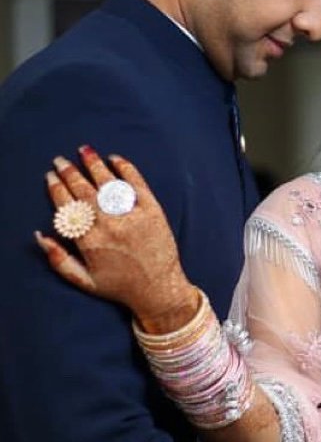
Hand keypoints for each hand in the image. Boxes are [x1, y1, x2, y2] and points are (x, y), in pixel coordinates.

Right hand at [36, 147, 197, 332]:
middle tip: (60, 160)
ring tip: (84, 151)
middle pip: (84, 190)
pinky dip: (126, 169)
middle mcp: (109, 225)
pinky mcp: (153, 211)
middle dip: (70, 172)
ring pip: (108, 183)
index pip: (68, 206)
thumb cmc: (119, 286)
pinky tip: (115, 159)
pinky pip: (137, 184)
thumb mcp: (83, 280)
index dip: (57, 188)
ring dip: (94, 164)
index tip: (51, 176)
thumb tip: (40, 235)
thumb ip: (58, 259)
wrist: (159, 290)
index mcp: (90, 241)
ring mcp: (132, 216)